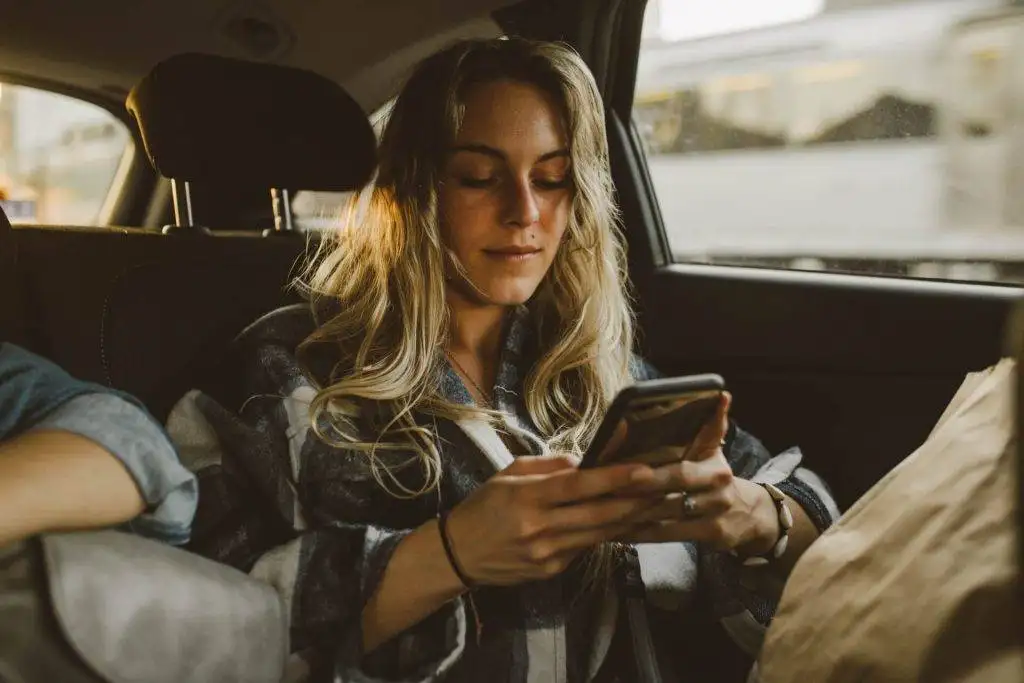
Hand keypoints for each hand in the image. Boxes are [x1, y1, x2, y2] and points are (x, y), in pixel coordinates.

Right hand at [444, 455, 659, 585]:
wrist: (458, 554)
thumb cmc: (485, 505)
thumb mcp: (510, 472)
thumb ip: (550, 465)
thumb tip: (586, 461)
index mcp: (526, 496)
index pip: (578, 486)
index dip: (614, 478)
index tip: (644, 470)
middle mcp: (539, 527)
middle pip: (598, 514)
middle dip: (637, 501)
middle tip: (666, 487)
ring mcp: (547, 553)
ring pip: (599, 534)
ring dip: (631, 519)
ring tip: (658, 503)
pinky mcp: (551, 570)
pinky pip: (586, 548)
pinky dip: (607, 534)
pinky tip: (627, 522)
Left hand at [617, 393, 780, 553]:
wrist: (750, 515)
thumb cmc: (715, 475)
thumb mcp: (716, 449)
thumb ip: (712, 424)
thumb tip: (722, 395)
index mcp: (714, 467)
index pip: (680, 472)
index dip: (651, 475)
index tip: (622, 473)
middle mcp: (717, 492)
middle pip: (669, 497)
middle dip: (635, 495)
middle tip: (604, 493)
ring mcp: (713, 517)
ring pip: (665, 518)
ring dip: (631, 516)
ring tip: (601, 511)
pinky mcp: (708, 537)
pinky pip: (667, 535)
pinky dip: (639, 534)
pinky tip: (615, 531)